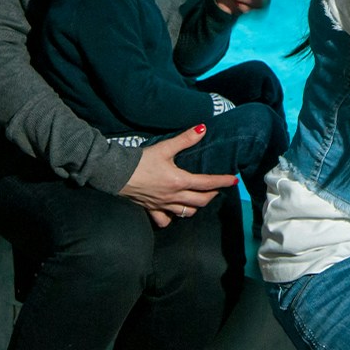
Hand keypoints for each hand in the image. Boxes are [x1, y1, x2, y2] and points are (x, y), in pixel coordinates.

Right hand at [117, 125, 237, 226]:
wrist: (116, 173)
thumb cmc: (140, 160)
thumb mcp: (164, 147)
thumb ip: (185, 139)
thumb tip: (203, 128)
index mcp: (179, 181)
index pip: (207, 183)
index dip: (222, 182)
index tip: (233, 181)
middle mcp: (173, 196)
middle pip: (200, 202)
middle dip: (212, 195)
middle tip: (217, 188)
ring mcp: (162, 205)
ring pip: (185, 213)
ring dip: (195, 207)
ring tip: (198, 198)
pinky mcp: (150, 209)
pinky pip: (164, 221)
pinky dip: (172, 218)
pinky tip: (173, 211)